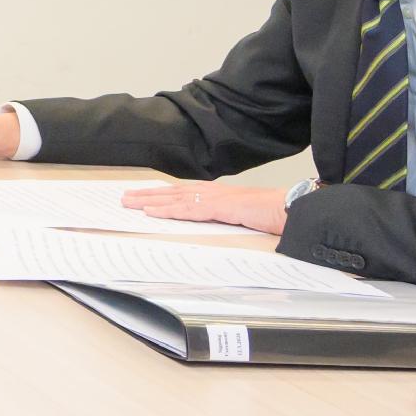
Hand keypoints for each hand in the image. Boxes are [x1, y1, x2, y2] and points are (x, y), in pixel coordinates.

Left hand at [116, 181, 292, 235]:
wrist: (290, 208)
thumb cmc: (271, 212)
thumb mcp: (241, 214)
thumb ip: (224, 216)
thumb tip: (210, 223)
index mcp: (216, 193)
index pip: (181, 192)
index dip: (160, 194)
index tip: (141, 196)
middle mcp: (212, 192)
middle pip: (172, 192)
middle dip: (147, 195)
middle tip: (124, 198)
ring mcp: (215, 198)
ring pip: (174, 199)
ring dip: (149, 201)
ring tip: (129, 203)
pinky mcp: (220, 208)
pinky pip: (188, 210)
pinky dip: (168, 211)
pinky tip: (152, 212)